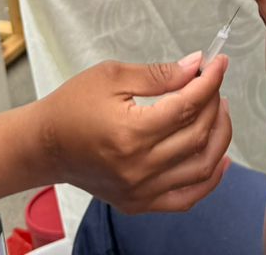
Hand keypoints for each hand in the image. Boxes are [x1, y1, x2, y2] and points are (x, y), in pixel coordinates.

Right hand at [35, 54, 231, 213]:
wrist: (45, 146)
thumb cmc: (72, 107)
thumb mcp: (112, 76)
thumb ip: (159, 74)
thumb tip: (196, 66)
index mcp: (130, 133)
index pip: (187, 106)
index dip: (209, 82)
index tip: (219, 63)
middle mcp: (139, 167)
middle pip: (198, 135)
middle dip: (214, 103)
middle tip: (213, 83)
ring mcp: (141, 190)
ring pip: (201, 167)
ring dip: (219, 137)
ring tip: (219, 111)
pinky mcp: (140, 203)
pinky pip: (187, 197)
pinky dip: (209, 179)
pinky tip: (220, 158)